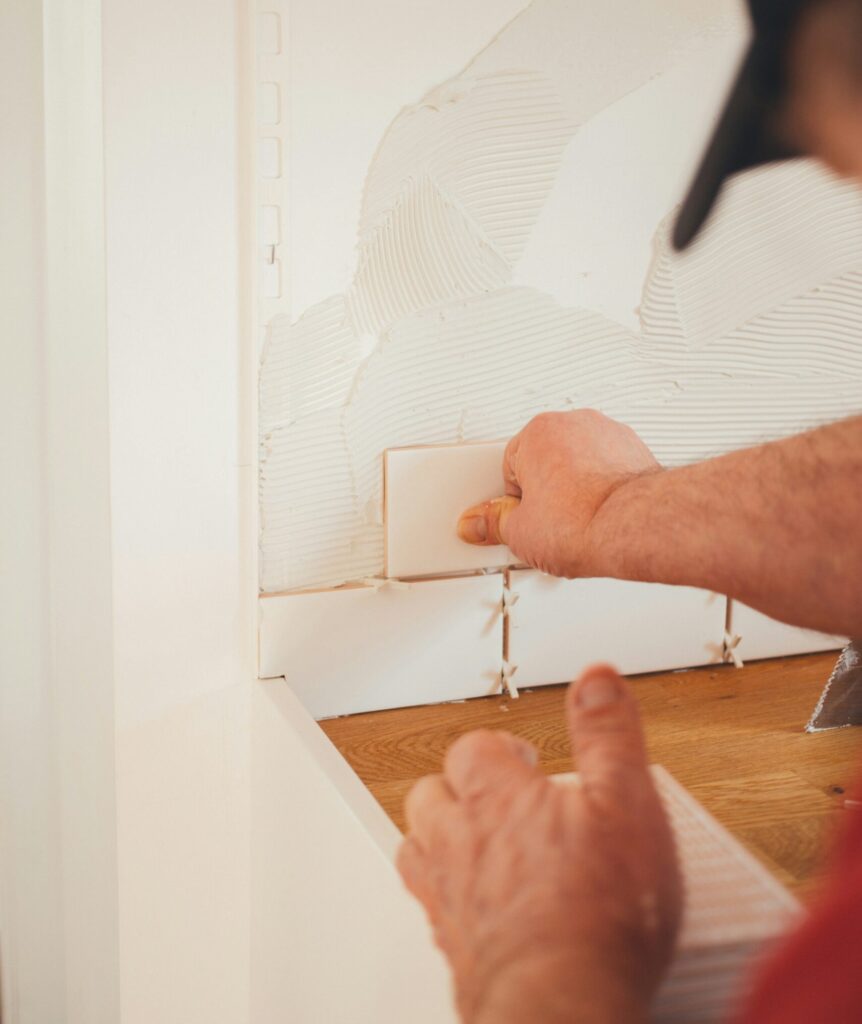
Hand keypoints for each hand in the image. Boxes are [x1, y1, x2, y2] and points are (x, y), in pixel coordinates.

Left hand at [397, 665, 681, 1023]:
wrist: (564, 1005)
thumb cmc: (599, 911)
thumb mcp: (626, 802)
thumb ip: (609, 735)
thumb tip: (596, 678)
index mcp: (498, 797)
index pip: (472, 748)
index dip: (497, 746)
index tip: (523, 756)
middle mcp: (460, 841)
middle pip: (430, 794)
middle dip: (456, 786)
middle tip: (491, 793)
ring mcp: (450, 895)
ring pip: (417, 846)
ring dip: (437, 835)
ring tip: (469, 838)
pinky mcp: (454, 947)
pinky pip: (430, 907)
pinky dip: (443, 894)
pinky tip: (472, 905)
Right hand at [457, 410, 660, 577]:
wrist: (635, 527)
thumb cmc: (584, 521)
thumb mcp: (520, 533)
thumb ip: (493, 523)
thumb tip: (478, 523)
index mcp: (537, 432)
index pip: (509, 468)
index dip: (514, 502)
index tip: (521, 520)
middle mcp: (574, 423)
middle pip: (545, 460)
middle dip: (545, 490)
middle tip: (547, 523)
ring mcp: (608, 433)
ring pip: (579, 461)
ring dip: (575, 486)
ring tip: (577, 521)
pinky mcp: (635, 449)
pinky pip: (609, 467)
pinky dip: (605, 486)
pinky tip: (601, 514)